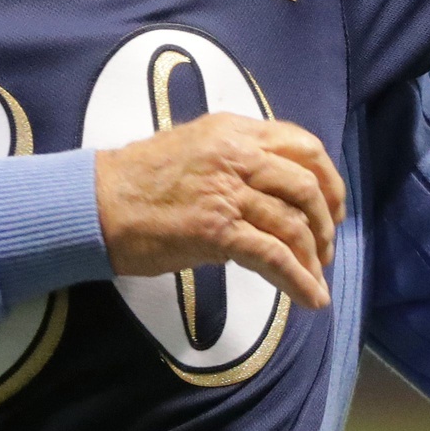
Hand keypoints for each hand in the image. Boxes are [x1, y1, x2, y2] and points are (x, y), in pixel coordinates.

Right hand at [95, 114, 345, 308]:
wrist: (96, 203)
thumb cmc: (137, 180)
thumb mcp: (194, 148)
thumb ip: (235, 159)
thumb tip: (269, 191)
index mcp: (233, 131)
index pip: (302, 145)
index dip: (328, 178)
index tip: (332, 205)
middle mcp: (237, 155)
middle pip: (307, 184)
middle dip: (326, 220)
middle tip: (325, 245)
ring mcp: (228, 192)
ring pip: (294, 222)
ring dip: (313, 256)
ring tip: (316, 278)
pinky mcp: (218, 230)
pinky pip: (274, 256)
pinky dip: (299, 280)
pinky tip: (311, 299)